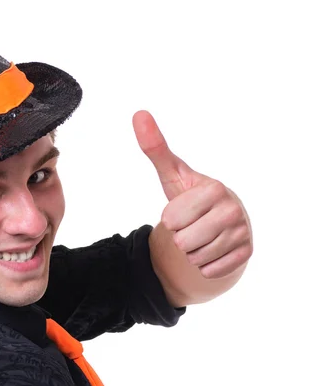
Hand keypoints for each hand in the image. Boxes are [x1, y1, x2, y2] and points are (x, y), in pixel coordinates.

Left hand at [133, 110, 252, 278]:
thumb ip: (155, 149)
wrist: (221, 220)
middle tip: (192, 225)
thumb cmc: (193, 197)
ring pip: (195, 258)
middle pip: (183, 242)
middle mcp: (232, 210)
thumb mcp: (172, 175)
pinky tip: (212, 249)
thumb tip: (139, 115)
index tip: (183, 210)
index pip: (171, 220)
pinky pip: (209, 271)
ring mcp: (242, 233)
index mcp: (214, 189)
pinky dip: (205, 265)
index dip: (171, 219)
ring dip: (192, 252)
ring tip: (201, 236)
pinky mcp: (245, 254)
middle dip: (181, 238)